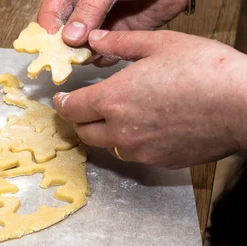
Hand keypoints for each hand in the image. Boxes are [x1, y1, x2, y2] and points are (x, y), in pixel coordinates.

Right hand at [38, 0, 187, 65]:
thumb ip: (90, 8)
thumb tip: (69, 37)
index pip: (52, 13)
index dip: (47, 29)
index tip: (50, 46)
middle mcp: (85, 11)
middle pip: (64, 35)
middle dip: (66, 48)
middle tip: (70, 58)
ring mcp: (102, 24)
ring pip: (83, 47)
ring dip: (85, 56)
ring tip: (91, 56)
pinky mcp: (121, 35)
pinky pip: (105, 54)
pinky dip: (105, 59)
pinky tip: (109, 56)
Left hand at [53, 30, 246, 168]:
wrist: (243, 105)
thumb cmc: (207, 71)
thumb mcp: (161, 45)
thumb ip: (122, 43)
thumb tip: (96, 39)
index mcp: (113, 100)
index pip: (71, 109)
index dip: (62, 104)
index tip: (62, 100)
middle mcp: (120, 131)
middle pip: (84, 132)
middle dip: (81, 120)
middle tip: (86, 109)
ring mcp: (139, 150)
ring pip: (108, 146)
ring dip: (106, 133)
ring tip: (121, 116)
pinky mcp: (159, 161)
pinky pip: (136, 154)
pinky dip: (134, 142)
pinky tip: (149, 127)